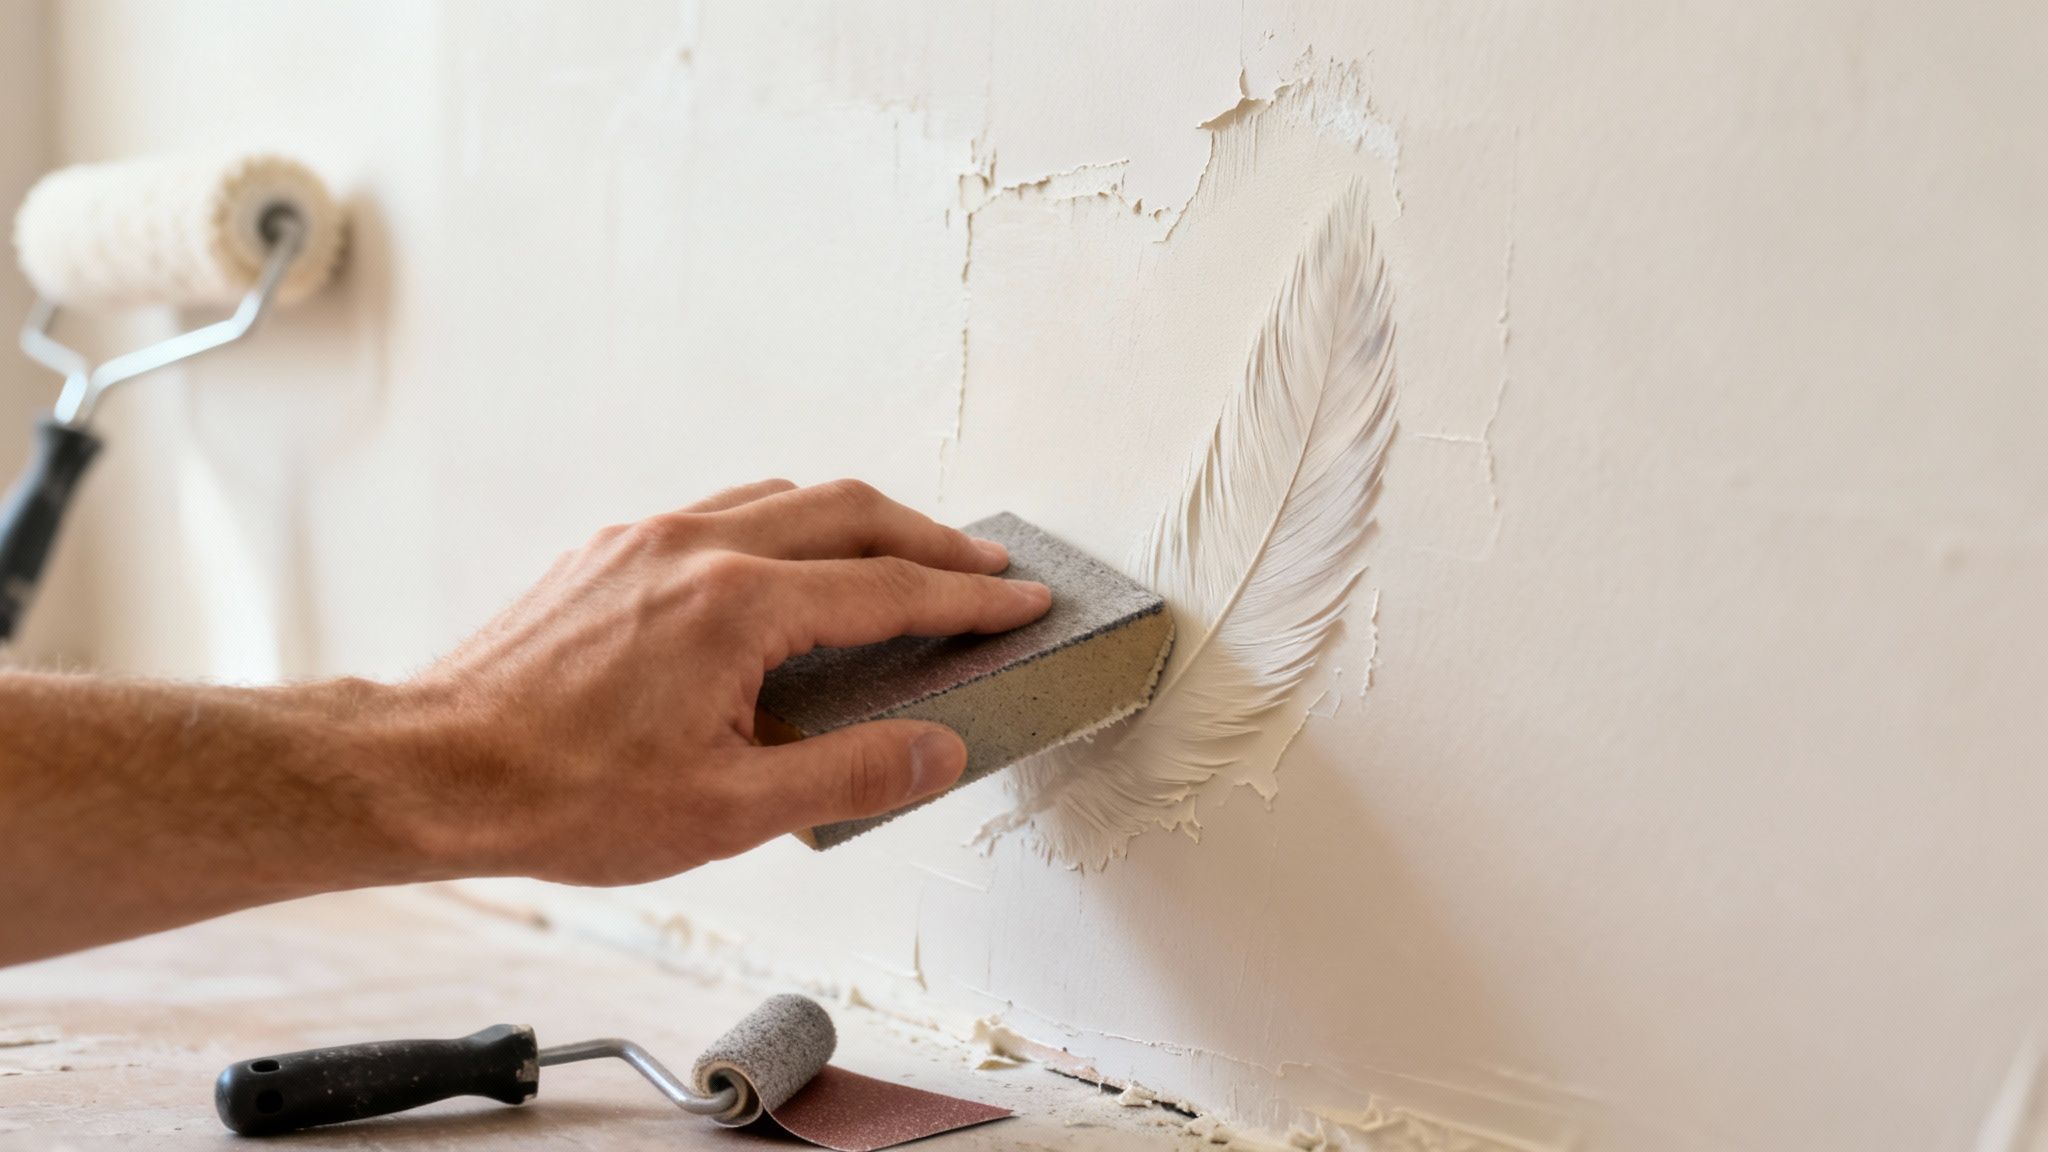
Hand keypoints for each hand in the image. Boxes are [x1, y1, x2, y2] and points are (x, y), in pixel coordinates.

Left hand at [394, 479, 1051, 884]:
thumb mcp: (728, 810)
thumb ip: (849, 773)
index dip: (970, 598)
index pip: (889, 588)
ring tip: (900, 563)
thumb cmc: (561, 796)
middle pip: (850, 511)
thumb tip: (937, 751)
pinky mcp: (608, 551)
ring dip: (857, 524)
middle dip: (931, 537)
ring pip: (784, 499)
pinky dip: (785, 529)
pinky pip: (723, 511)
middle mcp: (695, 547)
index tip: (1022, 601)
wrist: (432, 771)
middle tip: (984, 569)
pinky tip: (788, 576)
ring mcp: (645, 539)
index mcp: (737, 605)